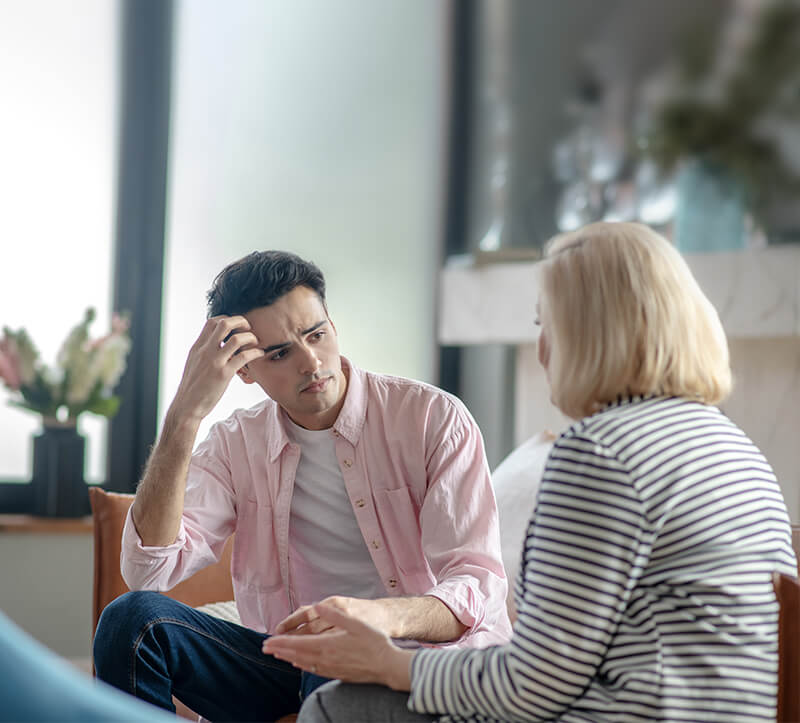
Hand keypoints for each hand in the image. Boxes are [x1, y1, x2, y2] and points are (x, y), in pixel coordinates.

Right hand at [172, 316, 263, 421]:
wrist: (187, 406)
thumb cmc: (192, 388)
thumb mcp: (194, 364)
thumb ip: (204, 352)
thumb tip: (215, 344)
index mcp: (197, 347)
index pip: (212, 322)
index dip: (227, 319)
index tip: (236, 325)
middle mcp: (205, 351)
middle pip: (224, 324)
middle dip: (240, 321)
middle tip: (248, 328)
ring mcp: (215, 362)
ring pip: (237, 339)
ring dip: (250, 337)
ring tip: (255, 342)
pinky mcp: (224, 374)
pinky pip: (244, 357)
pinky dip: (255, 352)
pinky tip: (259, 354)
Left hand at [263, 602, 413, 689]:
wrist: (387, 665)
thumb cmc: (374, 642)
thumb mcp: (355, 623)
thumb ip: (334, 615)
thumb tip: (317, 606)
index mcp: (328, 645)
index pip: (298, 644)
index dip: (281, 643)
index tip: (267, 641)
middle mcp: (326, 659)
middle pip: (296, 654)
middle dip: (280, 650)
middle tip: (265, 648)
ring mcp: (330, 668)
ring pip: (303, 663)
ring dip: (289, 658)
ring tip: (278, 655)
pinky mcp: (336, 674)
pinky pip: (313, 670)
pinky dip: (302, 665)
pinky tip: (300, 664)